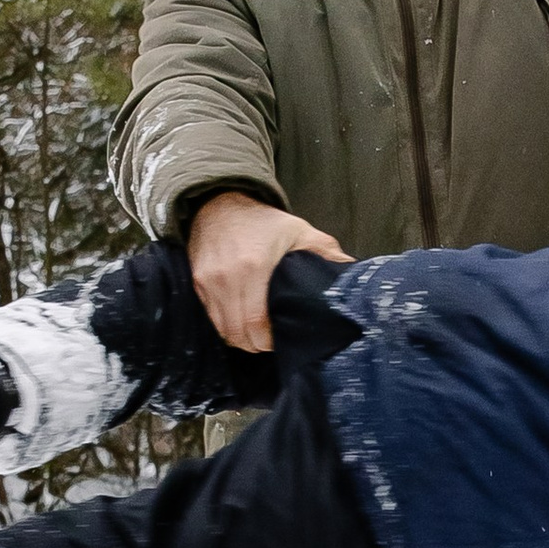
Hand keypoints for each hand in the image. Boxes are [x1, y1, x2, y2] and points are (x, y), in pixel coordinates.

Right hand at [187, 191, 350, 352]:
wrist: (219, 203)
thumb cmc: (263, 221)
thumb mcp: (299, 230)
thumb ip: (326, 251)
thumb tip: (351, 270)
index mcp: (253, 267)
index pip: (256, 325)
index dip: (269, 340)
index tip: (280, 338)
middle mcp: (226, 278)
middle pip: (238, 334)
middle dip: (256, 344)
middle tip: (270, 341)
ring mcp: (208, 282)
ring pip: (223, 330)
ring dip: (240, 337)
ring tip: (256, 333)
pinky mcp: (197, 284)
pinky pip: (211, 318)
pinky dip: (226, 326)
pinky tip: (240, 320)